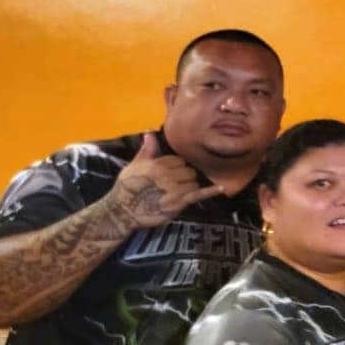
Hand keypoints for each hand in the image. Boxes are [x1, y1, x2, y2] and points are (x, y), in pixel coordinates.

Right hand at [105, 133, 224, 230]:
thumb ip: (147, 150)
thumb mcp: (134, 166)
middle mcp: (167, 175)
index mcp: (157, 164)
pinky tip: (222, 188)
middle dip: (183, 177)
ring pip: (193, 183)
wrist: (122, 211)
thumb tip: (150, 132)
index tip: (168, 173)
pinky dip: (211, 191)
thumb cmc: (127, 188)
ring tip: (175, 194)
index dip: (175, 167)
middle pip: (188, 171)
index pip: (178, 160)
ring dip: (189, 187)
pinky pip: (198, 194)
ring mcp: (174, 189)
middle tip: (172, 185)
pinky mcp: (178, 203)